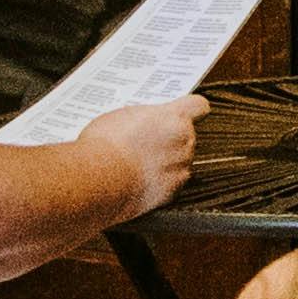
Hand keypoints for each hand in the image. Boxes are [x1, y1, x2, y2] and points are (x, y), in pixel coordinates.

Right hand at [81, 91, 203, 212]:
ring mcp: (181, 168)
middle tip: (145, 142)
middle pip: (186, 136)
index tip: (185, 112)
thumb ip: (144, 117)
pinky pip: (171, 184)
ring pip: (180, 161)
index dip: (191, 109)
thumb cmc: (105, 145)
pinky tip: (139, 181)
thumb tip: (145, 122)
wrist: (98, 180)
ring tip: (137, 164)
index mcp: (174, 117)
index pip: (198, 106)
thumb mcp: (122, 116)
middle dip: (169, 139)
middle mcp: (184, 141)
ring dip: (165, 162)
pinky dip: (159, 184)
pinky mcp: (173, 192)